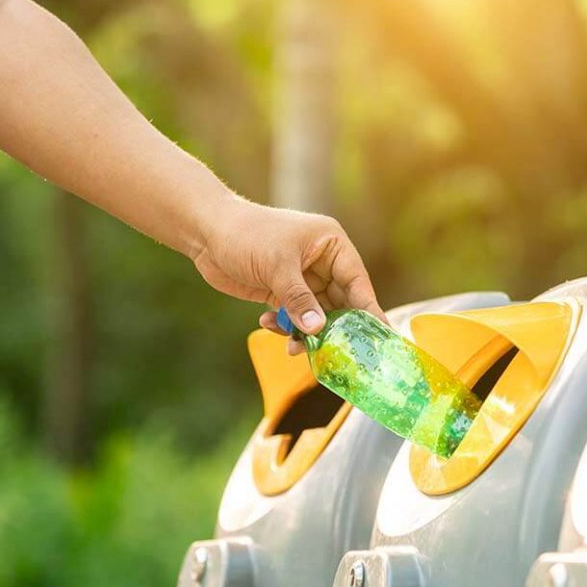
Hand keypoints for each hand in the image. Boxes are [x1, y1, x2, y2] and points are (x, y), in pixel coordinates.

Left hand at [192, 199, 385, 352]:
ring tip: (294, 348)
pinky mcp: (281, 291)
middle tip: (338, 355)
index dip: (368, 309)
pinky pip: (294, 317)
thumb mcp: (277, 266)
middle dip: (334, 328)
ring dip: (306, 332)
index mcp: (330, 244)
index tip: (379, 336)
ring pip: (316, 315)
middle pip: (340, 303)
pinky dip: (285, 326)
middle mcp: (321, 261)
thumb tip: (318, 331)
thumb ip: (299, 299)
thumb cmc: (246, 235)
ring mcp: (301, 278)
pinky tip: (267, 323)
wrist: (206, 232)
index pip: (357, 281)